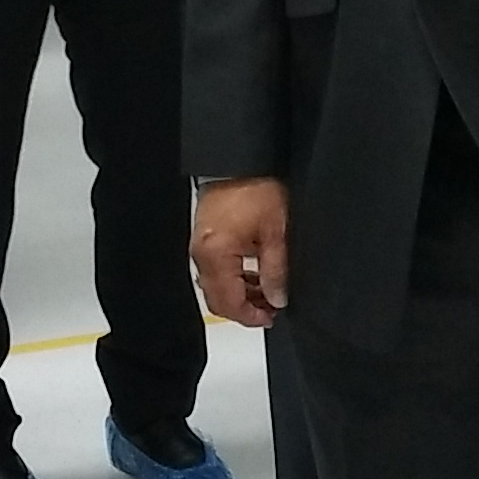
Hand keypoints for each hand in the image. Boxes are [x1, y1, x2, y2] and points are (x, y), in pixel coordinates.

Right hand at [191, 176, 288, 326]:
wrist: (240, 160)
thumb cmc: (256, 187)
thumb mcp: (275, 233)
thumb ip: (276, 271)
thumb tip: (278, 298)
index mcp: (216, 254)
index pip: (228, 303)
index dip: (251, 317)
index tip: (271, 318)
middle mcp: (202, 253)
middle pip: (218, 300)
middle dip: (244, 309)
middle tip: (270, 309)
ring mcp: (200, 246)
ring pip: (215, 287)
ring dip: (239, 294)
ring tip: (266, 292)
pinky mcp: (204, 238)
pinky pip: (214, 270)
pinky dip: (233, 279)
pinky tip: (253, 275)